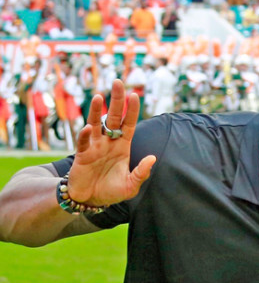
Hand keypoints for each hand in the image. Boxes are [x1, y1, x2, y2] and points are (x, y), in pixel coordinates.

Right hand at [66, 79, 155, 207]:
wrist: (91, 200)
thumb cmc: (111, 191)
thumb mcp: (131, 185)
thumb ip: (142, 172)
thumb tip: (153, 158)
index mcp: (123, 147)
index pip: (129, 124)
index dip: (132, 111)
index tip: (135, 95)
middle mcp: (108, 143)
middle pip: (113, 118)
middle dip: (116, 101)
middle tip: (118, 83)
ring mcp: (94, 147)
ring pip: (96, 124)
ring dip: (97, 111)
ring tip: (100, 97)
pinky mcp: (82, 155)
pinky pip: (83, 142)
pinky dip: (85, 135)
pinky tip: (88, 128)